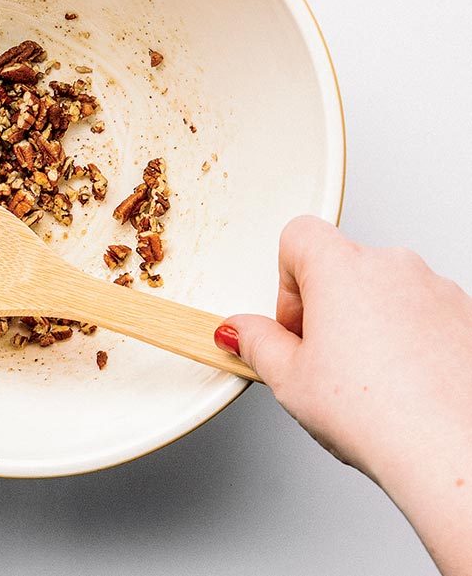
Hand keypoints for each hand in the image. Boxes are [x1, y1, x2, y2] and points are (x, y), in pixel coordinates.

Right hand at [216, 216, 471, 573]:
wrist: (456, 451)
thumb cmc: (383, 415)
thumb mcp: (289, 380)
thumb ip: (256, 343)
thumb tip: (240, 331)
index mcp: (342, 269)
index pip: (298, 236)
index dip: (285, 281)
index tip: (290, 323)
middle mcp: (394, 267)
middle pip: (342, 266)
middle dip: (325, 307)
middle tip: (320, 359)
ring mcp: (437, 291)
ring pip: (385, 291)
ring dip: (368, 323)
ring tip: (363, 381)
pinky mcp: (466, 319)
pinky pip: (424, 314)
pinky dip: (409, 340)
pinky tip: (400, 385)